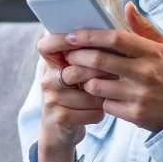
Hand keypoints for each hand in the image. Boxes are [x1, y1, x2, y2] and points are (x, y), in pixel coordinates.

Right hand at [33, 34, 107, 161]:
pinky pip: (90, 111)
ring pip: (88, 92)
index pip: (46, 45)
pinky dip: (101, 111)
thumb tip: (111, 30)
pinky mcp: (59, 117)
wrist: (62, 131)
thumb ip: (89, 52)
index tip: (79, 38)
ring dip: (104, 94)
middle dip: (99, 71)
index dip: (61, 40)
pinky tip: (102, 110)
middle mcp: (47, 78)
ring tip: (112, 93)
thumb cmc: (78, 94)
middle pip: (75, 70)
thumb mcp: (78, 72)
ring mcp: (51, 99)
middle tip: (116, 72)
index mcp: (51, 62)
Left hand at [64, 2, 162, 132]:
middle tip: (68, 55)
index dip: (90, 35)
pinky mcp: (136, 115)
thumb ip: (145, 28)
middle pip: (100, 60)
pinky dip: (100, 100)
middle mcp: (146, 72)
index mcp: (154, 52)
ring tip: (81, 75)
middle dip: (78, 56)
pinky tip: (100, 94)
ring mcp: (140, 95)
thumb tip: (127, 6)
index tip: (72, 35)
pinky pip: (106, 105)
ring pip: (97, 85)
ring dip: (85, 80)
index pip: (115, 38)